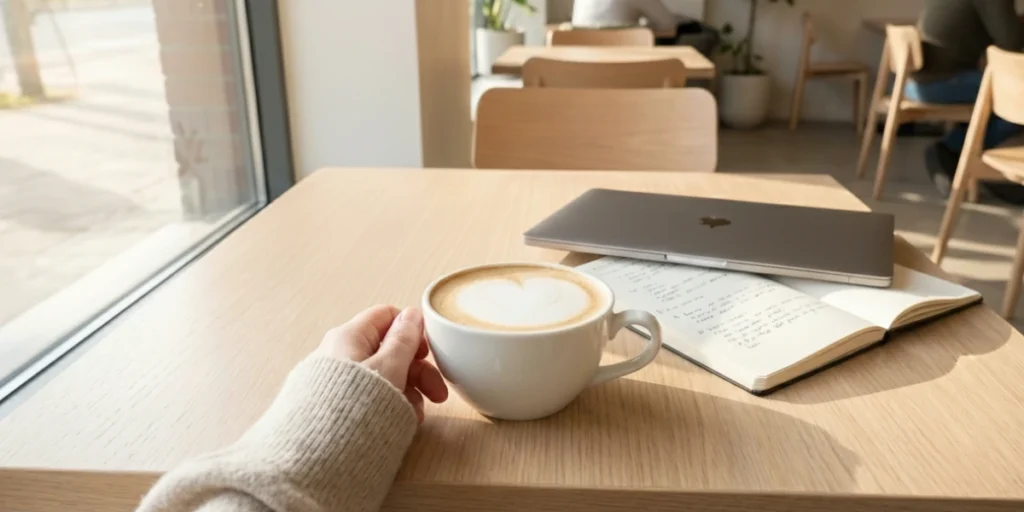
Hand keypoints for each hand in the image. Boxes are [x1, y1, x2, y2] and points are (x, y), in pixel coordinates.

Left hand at [317, 305, 447, 421]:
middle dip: (417, 370)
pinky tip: (400, 422)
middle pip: (387, 349)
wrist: (319, 454)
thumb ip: (404, 340)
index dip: (411, 331)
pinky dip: (388, 404)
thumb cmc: (355, 406)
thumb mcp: (389, 368)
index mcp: (348, 336)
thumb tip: (412, 314)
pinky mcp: (333, 403)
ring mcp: (335, 380)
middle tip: (437, 394)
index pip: (385, 316)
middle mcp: (338, 353)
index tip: (427, 354)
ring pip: (381, 375)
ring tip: (416, 416)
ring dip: (407, 391)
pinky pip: (367, 395)